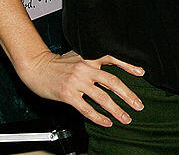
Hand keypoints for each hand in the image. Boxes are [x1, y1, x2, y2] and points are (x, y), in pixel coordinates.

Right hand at [18, 50, 143, 126]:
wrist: (36, 67)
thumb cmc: (57, 62)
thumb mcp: (76, 55)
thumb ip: (92, 60)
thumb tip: (110, 66)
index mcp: (89, 57)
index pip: (113, 58)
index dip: (128, 65)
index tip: (141, 73)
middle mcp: (85, 68)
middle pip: (112, 82)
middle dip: (128, 95)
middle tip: (138, 105)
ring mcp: (77, 81)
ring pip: (102, 98)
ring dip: (117, 110)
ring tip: (126, 118)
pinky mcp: (68, 94)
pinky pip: (87, 109)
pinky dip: (99, 117)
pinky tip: (107, 122)